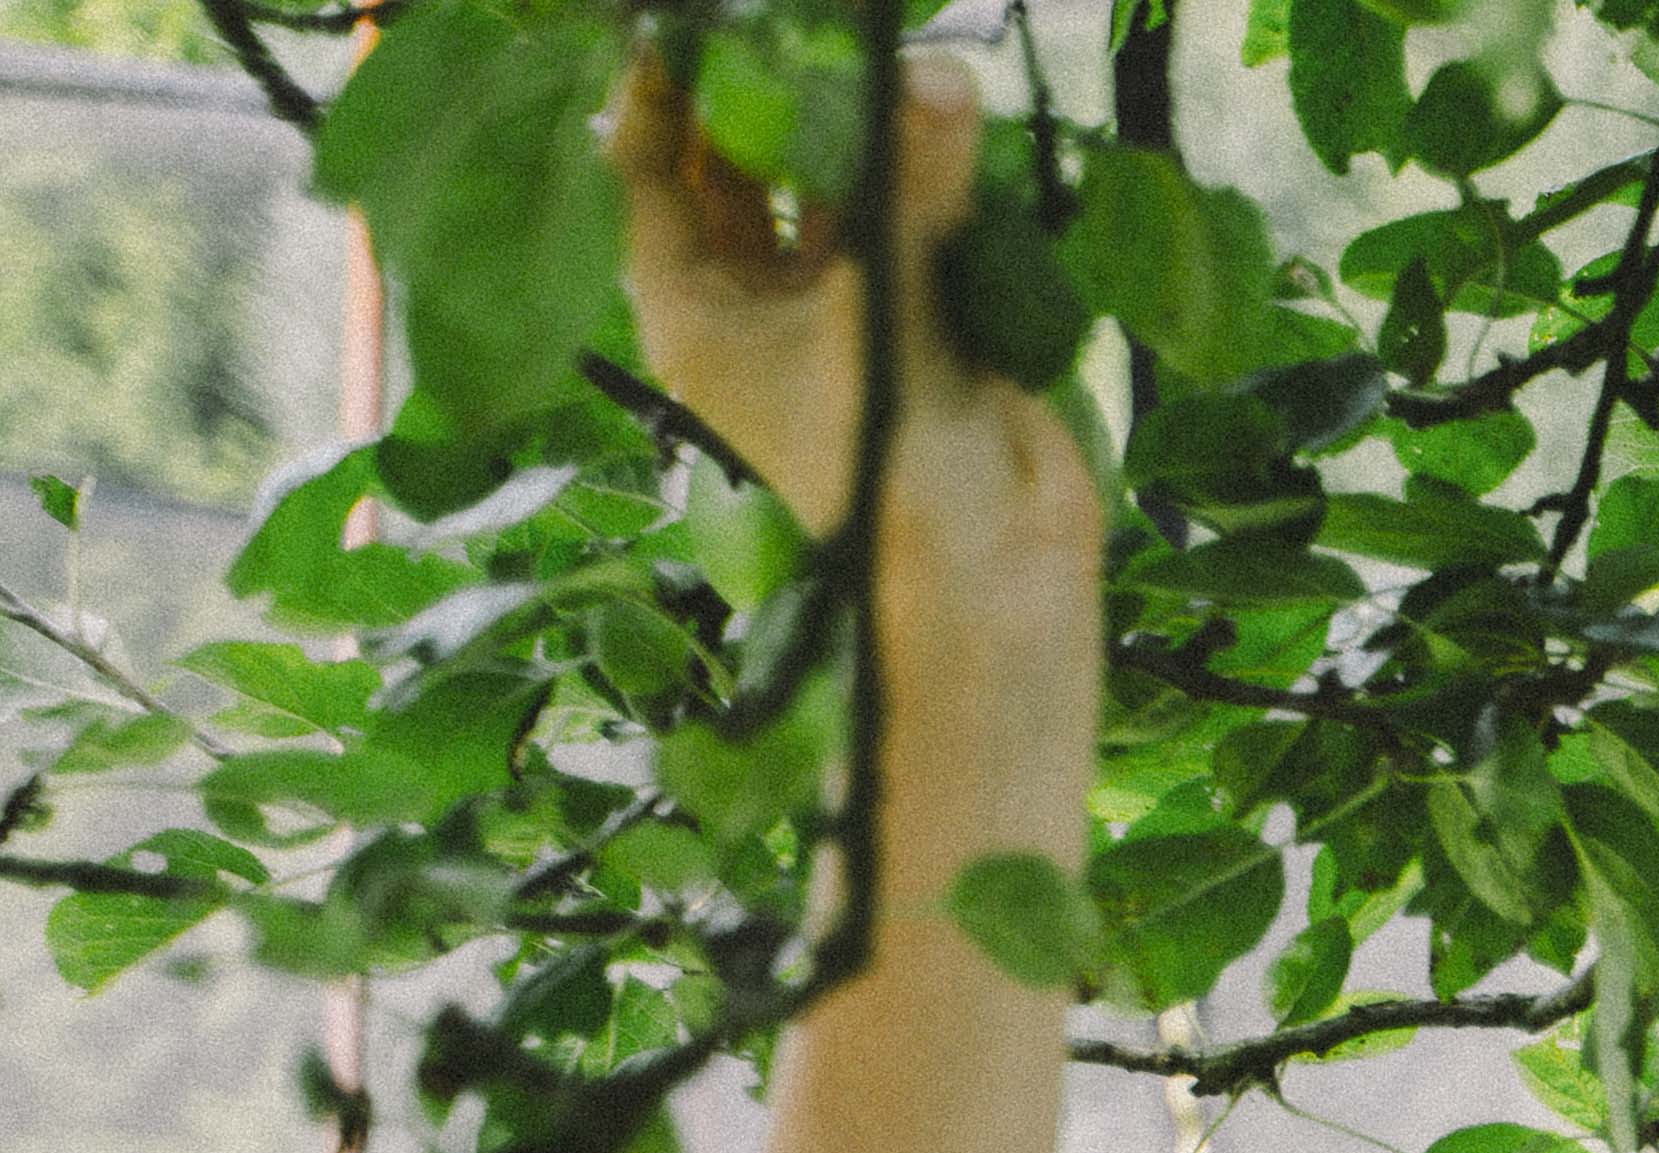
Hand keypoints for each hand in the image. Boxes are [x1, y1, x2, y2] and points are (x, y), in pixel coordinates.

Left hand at [612, 58, 1102, 650]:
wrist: (990, 572)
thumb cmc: (886, 463)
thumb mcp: (881, 310)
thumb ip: (909, 188)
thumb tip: (936, 72)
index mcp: (692, 310)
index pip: (647, 173)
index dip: (661, 89)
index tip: (690, 20)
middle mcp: (751, 304)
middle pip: (733, 173)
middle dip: (762, 98)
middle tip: (788, 26)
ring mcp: (833, 313)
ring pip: (823, 195)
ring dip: (850, 133)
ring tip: (872, 56)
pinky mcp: (913, 322)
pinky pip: (899, 225)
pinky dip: (916, 180)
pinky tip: (935, 119)